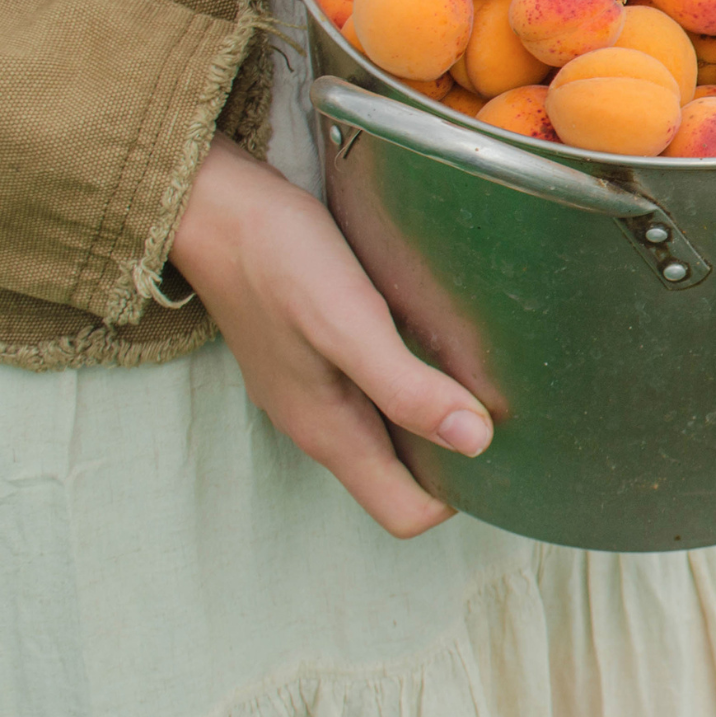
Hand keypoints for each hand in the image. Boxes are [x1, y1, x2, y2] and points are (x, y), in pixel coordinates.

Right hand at [170, 133, 492, 536]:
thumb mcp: (347, 322)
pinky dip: (410, 375)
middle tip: (502, 399)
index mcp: (329, 432)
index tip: (501, 442)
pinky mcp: (314, 351)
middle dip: (454, 452)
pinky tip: (433, 335)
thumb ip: (405, 387)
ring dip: (434, 410)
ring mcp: (313, 388)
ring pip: (390, 429)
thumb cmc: (278, 258)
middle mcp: (320, 422)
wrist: (212, 204)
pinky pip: (374, 387)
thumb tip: (475, 442)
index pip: (405, 512)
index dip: (457, 492)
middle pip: (401, 476)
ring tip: (478, 365)